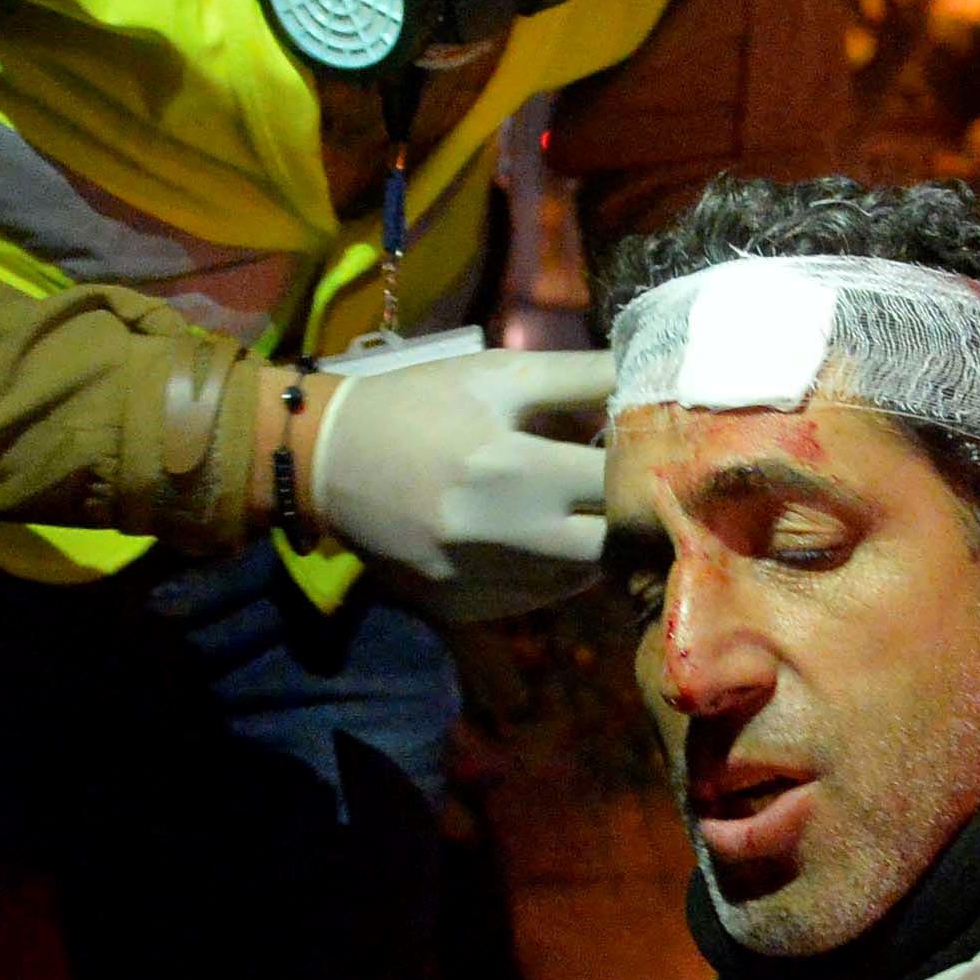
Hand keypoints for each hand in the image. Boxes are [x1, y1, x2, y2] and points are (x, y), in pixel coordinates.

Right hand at [305, 347, 614, 622]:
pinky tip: (533, 539)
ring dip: (587, 548)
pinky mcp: (458, 605)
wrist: (327, 458)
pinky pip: (532, 600)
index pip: (615, 482)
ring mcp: (476, 578)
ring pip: (574, 581)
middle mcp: (497, 534)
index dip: (635, 464)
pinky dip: (546, 573)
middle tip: (613, 489)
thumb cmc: (419, 402)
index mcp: (510, 464)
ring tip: (575, 511)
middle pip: (605, 546)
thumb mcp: (497, 374)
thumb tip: (652, 375)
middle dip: (618, 517)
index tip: (636, 449)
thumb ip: (580, 375)